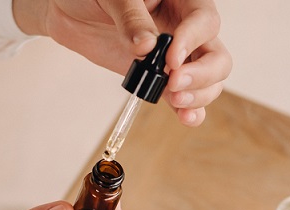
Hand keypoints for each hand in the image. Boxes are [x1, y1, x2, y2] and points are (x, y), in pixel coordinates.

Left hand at [13, 0, 231, 125]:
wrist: (72, 11)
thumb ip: (130, 18)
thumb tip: (146, 46)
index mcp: (183, 1)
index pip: (205, 21)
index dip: (192, 41)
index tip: (170, 60)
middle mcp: (188, 30)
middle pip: (217, 57)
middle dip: (202, 74)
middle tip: (173, 82)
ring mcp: (180, 57)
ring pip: (209, 81)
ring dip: (198, 95)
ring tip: (174, 98)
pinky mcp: (165, 79)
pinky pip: (188, 97)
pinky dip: (190, 110)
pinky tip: (185, 117)